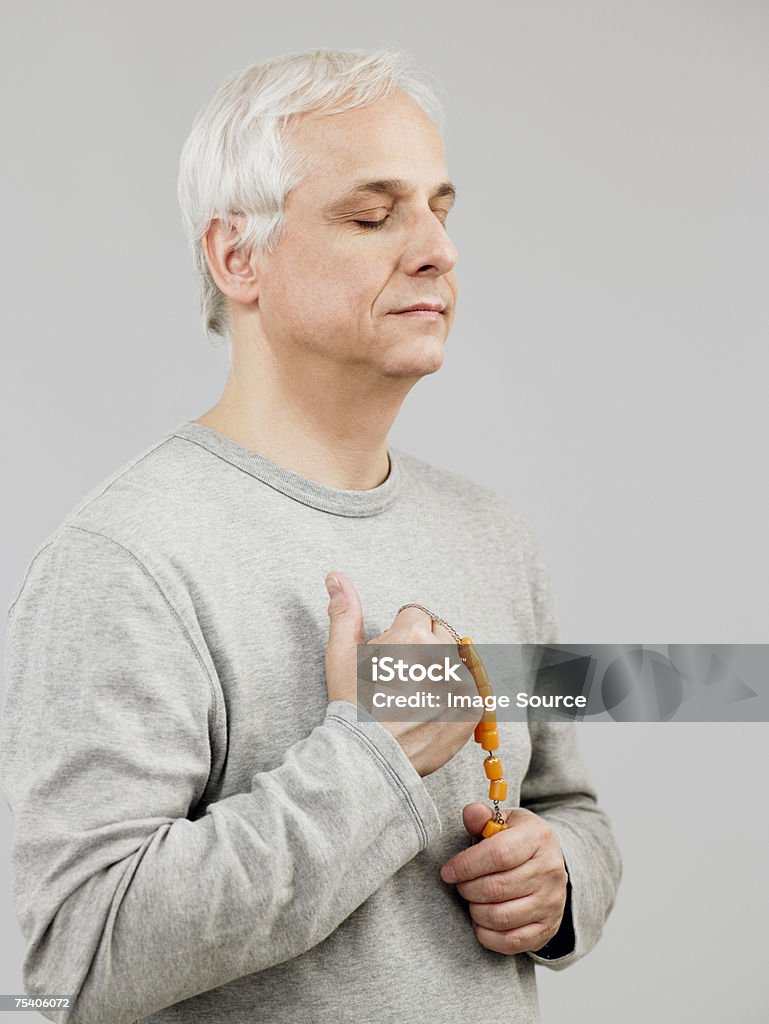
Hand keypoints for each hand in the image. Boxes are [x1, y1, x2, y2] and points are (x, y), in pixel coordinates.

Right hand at [324, 572, 477, 776]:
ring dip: (440, 672)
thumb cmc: (352, 705)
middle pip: (440, 634)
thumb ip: (345, 610)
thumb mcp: (342, 654)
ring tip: (414, 697)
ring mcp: (460, 683)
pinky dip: (453, 698)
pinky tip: (429, 711)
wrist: (368, 759)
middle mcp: (441, 654)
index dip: (399, 637)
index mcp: (412, 635)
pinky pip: (469, 690)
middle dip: (424, 648)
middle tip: (401, 678)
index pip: (416, 616)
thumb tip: (335, 575)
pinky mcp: (472, 709)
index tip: (390, 661)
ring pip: (455, 661)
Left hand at [439, 804, 568, 954]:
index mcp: (538, 838)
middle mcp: (550, 870)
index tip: (447, 871)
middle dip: (467, 888)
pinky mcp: (548, 928)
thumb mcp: (504, 822)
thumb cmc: (518, 842)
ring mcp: (551, 902)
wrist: (550, 865)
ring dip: (475, 911)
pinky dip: (487, 934)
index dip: (467, 865)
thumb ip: (482, 817)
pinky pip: (511, 941)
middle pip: (496, 888)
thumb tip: (471, 813)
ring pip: (500, 916)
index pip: (499, 854)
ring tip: (471, 899)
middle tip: (460, 885)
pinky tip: (481, 920)